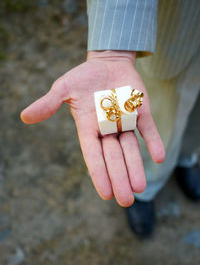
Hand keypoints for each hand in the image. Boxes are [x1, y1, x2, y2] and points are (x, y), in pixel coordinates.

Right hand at [21, 50, 164, 206]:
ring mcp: (125, 121)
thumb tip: (24, 117)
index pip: (93, 155)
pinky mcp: (140, 112)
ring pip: (130, 148)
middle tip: (125, 201)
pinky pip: (148, 129)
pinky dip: (153, 142)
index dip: (99, 173)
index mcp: (88, 126)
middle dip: (119, 177)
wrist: (108, 63)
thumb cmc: (83, 77)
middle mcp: (107, 128)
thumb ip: (48, 103)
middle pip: (113, 157)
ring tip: (139, 188)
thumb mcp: (63, 88)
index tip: (106, 194)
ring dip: (135, 166)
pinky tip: (158, 157)